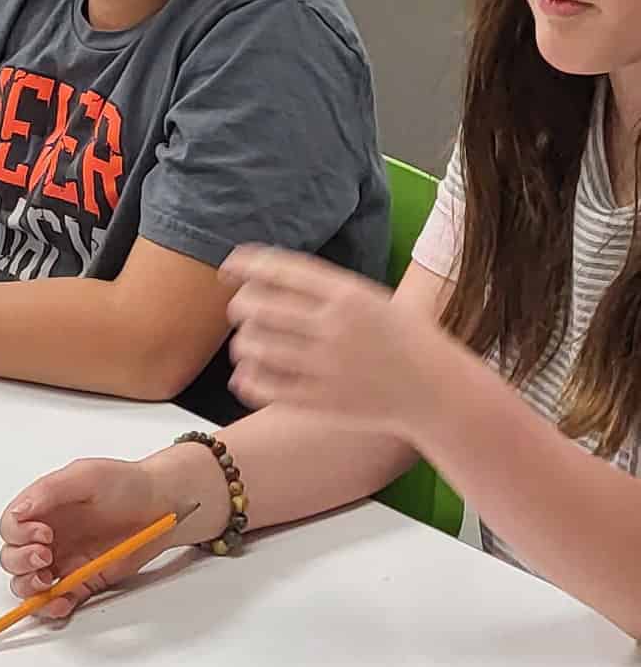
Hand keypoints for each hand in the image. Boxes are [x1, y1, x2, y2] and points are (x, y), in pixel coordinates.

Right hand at [0, 454, 181, 622]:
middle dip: (21, 563)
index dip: (18, 535)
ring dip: (30, 588)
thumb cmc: (125, 483)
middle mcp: (48, 536)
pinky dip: (53, 607)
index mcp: (42, 509)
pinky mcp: (83, 581)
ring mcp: (64, 560)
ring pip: (27, 583)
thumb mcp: (86, 476)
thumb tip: (20, 511)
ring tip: (49, 584)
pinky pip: (57, 599)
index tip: (44, 535)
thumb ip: (50, 490)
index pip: (10, 528)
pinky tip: (61, 603)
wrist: (162, 503)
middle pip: (12, 558)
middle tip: (44, 558)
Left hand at [222, 246, 475, 439]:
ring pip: (252, 345)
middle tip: (243, 311)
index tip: (228, 269)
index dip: (245, 265)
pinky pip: (260, 386)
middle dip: (240, 305)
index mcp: (349, 295)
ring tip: (250, 343)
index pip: (279, 269)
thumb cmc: (400, 339)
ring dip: (243, 342)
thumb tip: (259, 269)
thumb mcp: (370, 298)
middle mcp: (335, 327)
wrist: (438, 391)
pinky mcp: (320, 402)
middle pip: (256, 305)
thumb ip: (321, 286)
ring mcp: (327, 366)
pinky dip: (246, 377)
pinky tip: (251, 372)